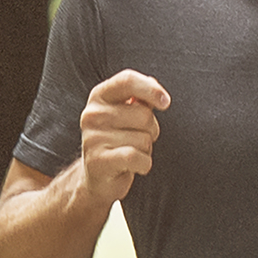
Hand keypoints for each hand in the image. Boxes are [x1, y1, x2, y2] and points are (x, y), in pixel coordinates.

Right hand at [76, 70, 167, 202]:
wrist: (99, 176)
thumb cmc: (117, 140)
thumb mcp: (126, 113)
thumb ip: (140, 98)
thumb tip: (155, 87)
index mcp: (99, 96)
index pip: (127, 81)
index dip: (151, 89)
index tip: (165, 103)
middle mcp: (92, 114)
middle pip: (144, 115)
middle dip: (151, 130)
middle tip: (137, 138)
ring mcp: (92, 138)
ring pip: (143, 139)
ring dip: (146, 150)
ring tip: (131, 152)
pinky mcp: (98, 161)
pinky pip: (137, 157)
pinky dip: (144, 164)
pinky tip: (134, 166)